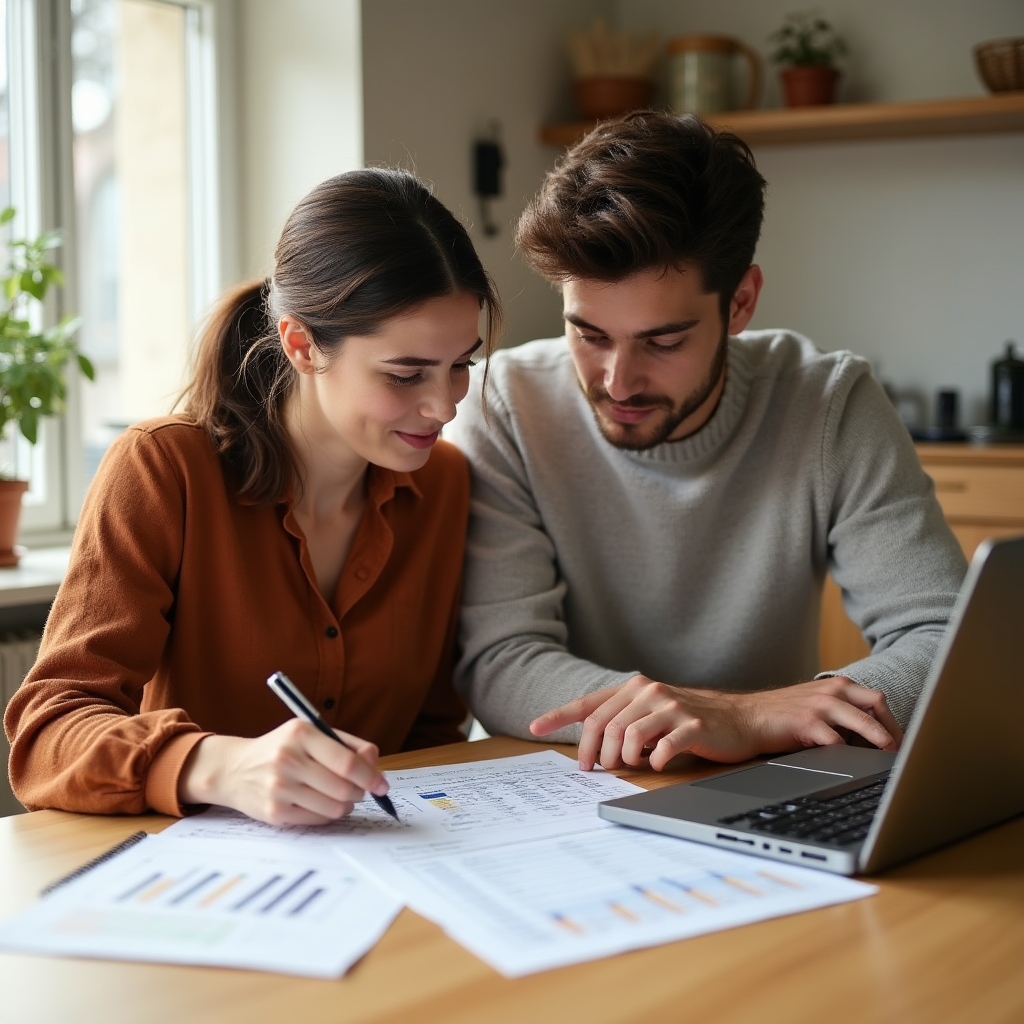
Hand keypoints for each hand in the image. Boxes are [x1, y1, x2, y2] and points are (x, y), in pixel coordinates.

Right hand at [177, 719, 389, 825]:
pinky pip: (317, 820)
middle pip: (344, 788)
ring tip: (342, 797)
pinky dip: (328, 814)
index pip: (347, 762)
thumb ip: (347, 745)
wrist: (234, 769)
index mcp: (301, 733)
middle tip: (360, 790)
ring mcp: (279, 788)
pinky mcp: (274, 812)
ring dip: (346, 805)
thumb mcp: (311, 733)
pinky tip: (322, 803)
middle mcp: (288, 759)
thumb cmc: (282, 748)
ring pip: (333, 808)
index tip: (382, 785)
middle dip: (360, 792)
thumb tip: (375, 763)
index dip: (371, 777)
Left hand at [530, 675, 902, 770]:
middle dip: (595, 752)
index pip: (589, 703)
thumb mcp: (653, 715)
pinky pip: (663, 747)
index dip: (559, 716)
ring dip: (624, 758)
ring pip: (628, 736)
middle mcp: (648, 692)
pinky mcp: (693, 724)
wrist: (744, 718)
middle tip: (598, 770)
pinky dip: (656, 761)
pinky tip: (659, 766)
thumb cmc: (692, 721)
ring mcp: (671, 706)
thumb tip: (592, 748)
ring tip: (632, 766)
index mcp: (634, 689)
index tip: (534, 728)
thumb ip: (623, 722)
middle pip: (604, 724)